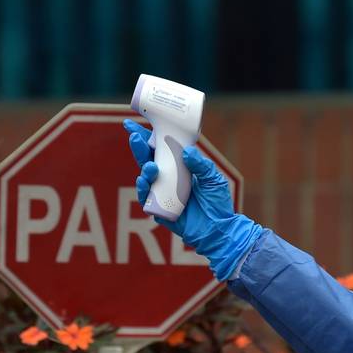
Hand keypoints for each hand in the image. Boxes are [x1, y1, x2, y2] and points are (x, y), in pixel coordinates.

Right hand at [123, 119, 262, 280]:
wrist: (219, 229)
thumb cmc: (217, 203)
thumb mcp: (213, 178)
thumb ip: (201, 165)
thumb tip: (187, 152)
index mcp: (179, 167)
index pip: (160, 148)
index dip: (147, 136)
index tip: (132, 123)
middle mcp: (167, 178)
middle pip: (148, 159)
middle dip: (139, 147)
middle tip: (134, 137)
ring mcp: (161, 193)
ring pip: (145, 177)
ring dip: (144, 169)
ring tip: (151, 167)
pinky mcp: (159, 208)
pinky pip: (146, 197)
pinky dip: (142, 188)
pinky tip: (143, 181)